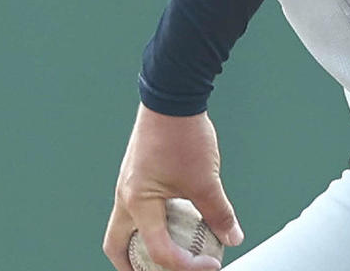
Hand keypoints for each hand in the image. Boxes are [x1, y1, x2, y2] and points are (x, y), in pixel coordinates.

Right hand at [103, 105, 243, 270]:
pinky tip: (175, 218)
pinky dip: (150, 222)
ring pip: (126, 226)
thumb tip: (232, 236)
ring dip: (144, 243)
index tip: (210, 265)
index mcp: (138, 203)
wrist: (172, 96)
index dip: (186, 266)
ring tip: (171, 249)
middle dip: (134, 266)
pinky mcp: (136, 174)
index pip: (158, 251)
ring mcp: (128, 184)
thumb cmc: (183, 134)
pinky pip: (136, 208)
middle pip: (117, 246)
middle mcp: (125, 197)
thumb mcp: (206, 179)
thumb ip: (218, 212)